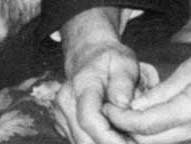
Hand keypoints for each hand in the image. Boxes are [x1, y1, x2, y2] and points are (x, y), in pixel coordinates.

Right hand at [55, 8, 156, 143]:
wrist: (89, 56)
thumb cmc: (110, 60)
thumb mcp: (124, 62)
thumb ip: (124, 82)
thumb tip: (123, 104)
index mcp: (81, 86)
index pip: (90, 119)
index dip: (109, 138)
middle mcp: (66, 103)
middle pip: (84, 139)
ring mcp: (61, 116)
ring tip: (128, 141)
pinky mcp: (64, 126)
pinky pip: (82, 143)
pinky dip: (99, 143)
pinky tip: (117, 139)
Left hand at [103, 20, 190, 143]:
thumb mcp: (189, 69)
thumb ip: (160, 92)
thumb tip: (132, 106)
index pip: (144, 125)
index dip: (121, 118)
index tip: (106, 106)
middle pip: (148, 142)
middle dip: (124, 131)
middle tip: (107, 114)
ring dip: (137, 135)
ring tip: (120, 117)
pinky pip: (171, 141)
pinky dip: (153, 134)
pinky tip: (143, 120)